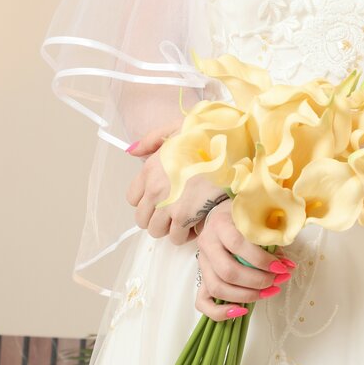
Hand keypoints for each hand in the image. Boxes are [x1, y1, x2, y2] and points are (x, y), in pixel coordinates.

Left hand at [124, 119, 224, 244]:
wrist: (231, 148)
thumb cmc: (208, 137)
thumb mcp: (176, 128)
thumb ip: (152, 140)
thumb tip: (133, 151)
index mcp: (150, 168)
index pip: (133, 198)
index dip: (146, 201)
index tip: (159, 200)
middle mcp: (154, 188)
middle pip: (142, 219)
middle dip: (156, 218)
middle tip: (172, 213)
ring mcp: (168, 204)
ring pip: (156, 230)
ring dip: (169, 228)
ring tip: (184, 220)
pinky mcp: (184, 216)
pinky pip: (176, 237)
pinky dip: (185, 234)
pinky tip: (195, 223)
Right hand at [195, 199, 293, 319]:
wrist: (221, 216)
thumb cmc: (243, 218)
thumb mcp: (257, 220)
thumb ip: (270, 241)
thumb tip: (287, 266)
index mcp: (220, 224)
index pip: (237, 244)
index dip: (261, 260)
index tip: (281, 267)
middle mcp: (207, 243)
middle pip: (227, 271)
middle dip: (257, 281)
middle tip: (277, 281)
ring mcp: (202, 262)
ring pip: (217, 288)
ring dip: (246, 296)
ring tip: (269, 292)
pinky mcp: (201, 278)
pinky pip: (202, 302)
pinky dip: (221, 312)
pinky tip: (242, 311)